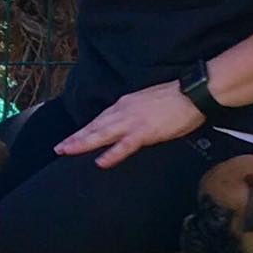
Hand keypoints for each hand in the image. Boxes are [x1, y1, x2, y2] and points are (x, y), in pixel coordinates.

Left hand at [54, 81, 205, 168]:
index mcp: (124, 104)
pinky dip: (111, 153)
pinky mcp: (146, 131)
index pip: (98, 120)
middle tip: (58, 148)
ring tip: (67, 151)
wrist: (195, 91)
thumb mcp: (145, 102)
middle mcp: (123, 111)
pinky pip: (125, 145)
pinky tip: (99, 161)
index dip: (82, 130)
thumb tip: (121, 124)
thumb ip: (131, 112)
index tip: (68, 140)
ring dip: (83, 143)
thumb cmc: (174, 99)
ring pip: (102, 134)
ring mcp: (133, 121)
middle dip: (75, 138)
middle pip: (94, 127)